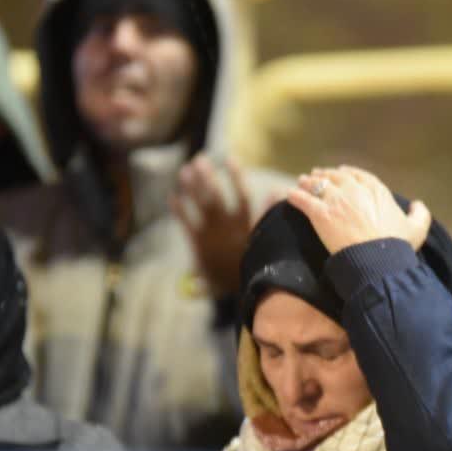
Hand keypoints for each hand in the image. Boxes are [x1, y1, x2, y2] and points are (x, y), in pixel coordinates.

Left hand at [171, 153, 269, 296]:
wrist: (237, 291)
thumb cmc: (251, 261)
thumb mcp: (264, 239)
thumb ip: (269, 215)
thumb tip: (279, 190)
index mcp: (245, 227)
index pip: (242, 197)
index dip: (236, 177)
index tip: (230, 159)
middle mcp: (228, 229)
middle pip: (216, 198)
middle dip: (207, 178)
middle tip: (199, 159)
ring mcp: (212, 236)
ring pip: (200, 208)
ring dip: (191, 188)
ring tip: (185, 170)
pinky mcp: (198, 245)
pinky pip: (186, 224)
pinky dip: (179, 210)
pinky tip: (173, 196)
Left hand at [287, 166, 429, 253]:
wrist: (377, 261)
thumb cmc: (397, 247)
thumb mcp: (417, 230)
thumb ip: (420, 214)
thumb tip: (418, 204)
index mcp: (376, 190)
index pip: (358, 175)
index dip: (348, 174)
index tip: (341, 173)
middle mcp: (355, 190)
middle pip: (335, 177)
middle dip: (325, 175)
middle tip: (316, 175)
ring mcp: (336, 200)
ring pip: (317, 185)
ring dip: (308, 182)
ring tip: (301, 182)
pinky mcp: (320, 214)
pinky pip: (303, 200)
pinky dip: (295, 196)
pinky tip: (288, 195)